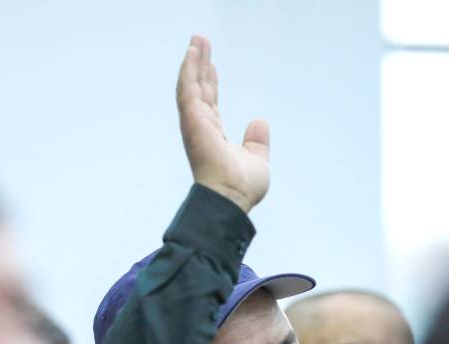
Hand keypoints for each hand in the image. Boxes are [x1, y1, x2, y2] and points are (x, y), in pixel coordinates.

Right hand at [176, 35, 268, 213]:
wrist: (232, 198)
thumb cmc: (242, 188)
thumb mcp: (257, 159)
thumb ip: (257, 141)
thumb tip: (259, 121)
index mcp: (213, 136)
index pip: (210, 103)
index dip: (210, 83)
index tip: (212, 66)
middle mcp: (201, 128)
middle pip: (199, 89)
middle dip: (199, 66)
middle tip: (200, 42)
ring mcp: (195, 123)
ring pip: (191, 85)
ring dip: (193, 62)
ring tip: (196, 40)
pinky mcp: (192, 120)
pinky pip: (188, 89)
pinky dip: (189, 69)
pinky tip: (192, 52)